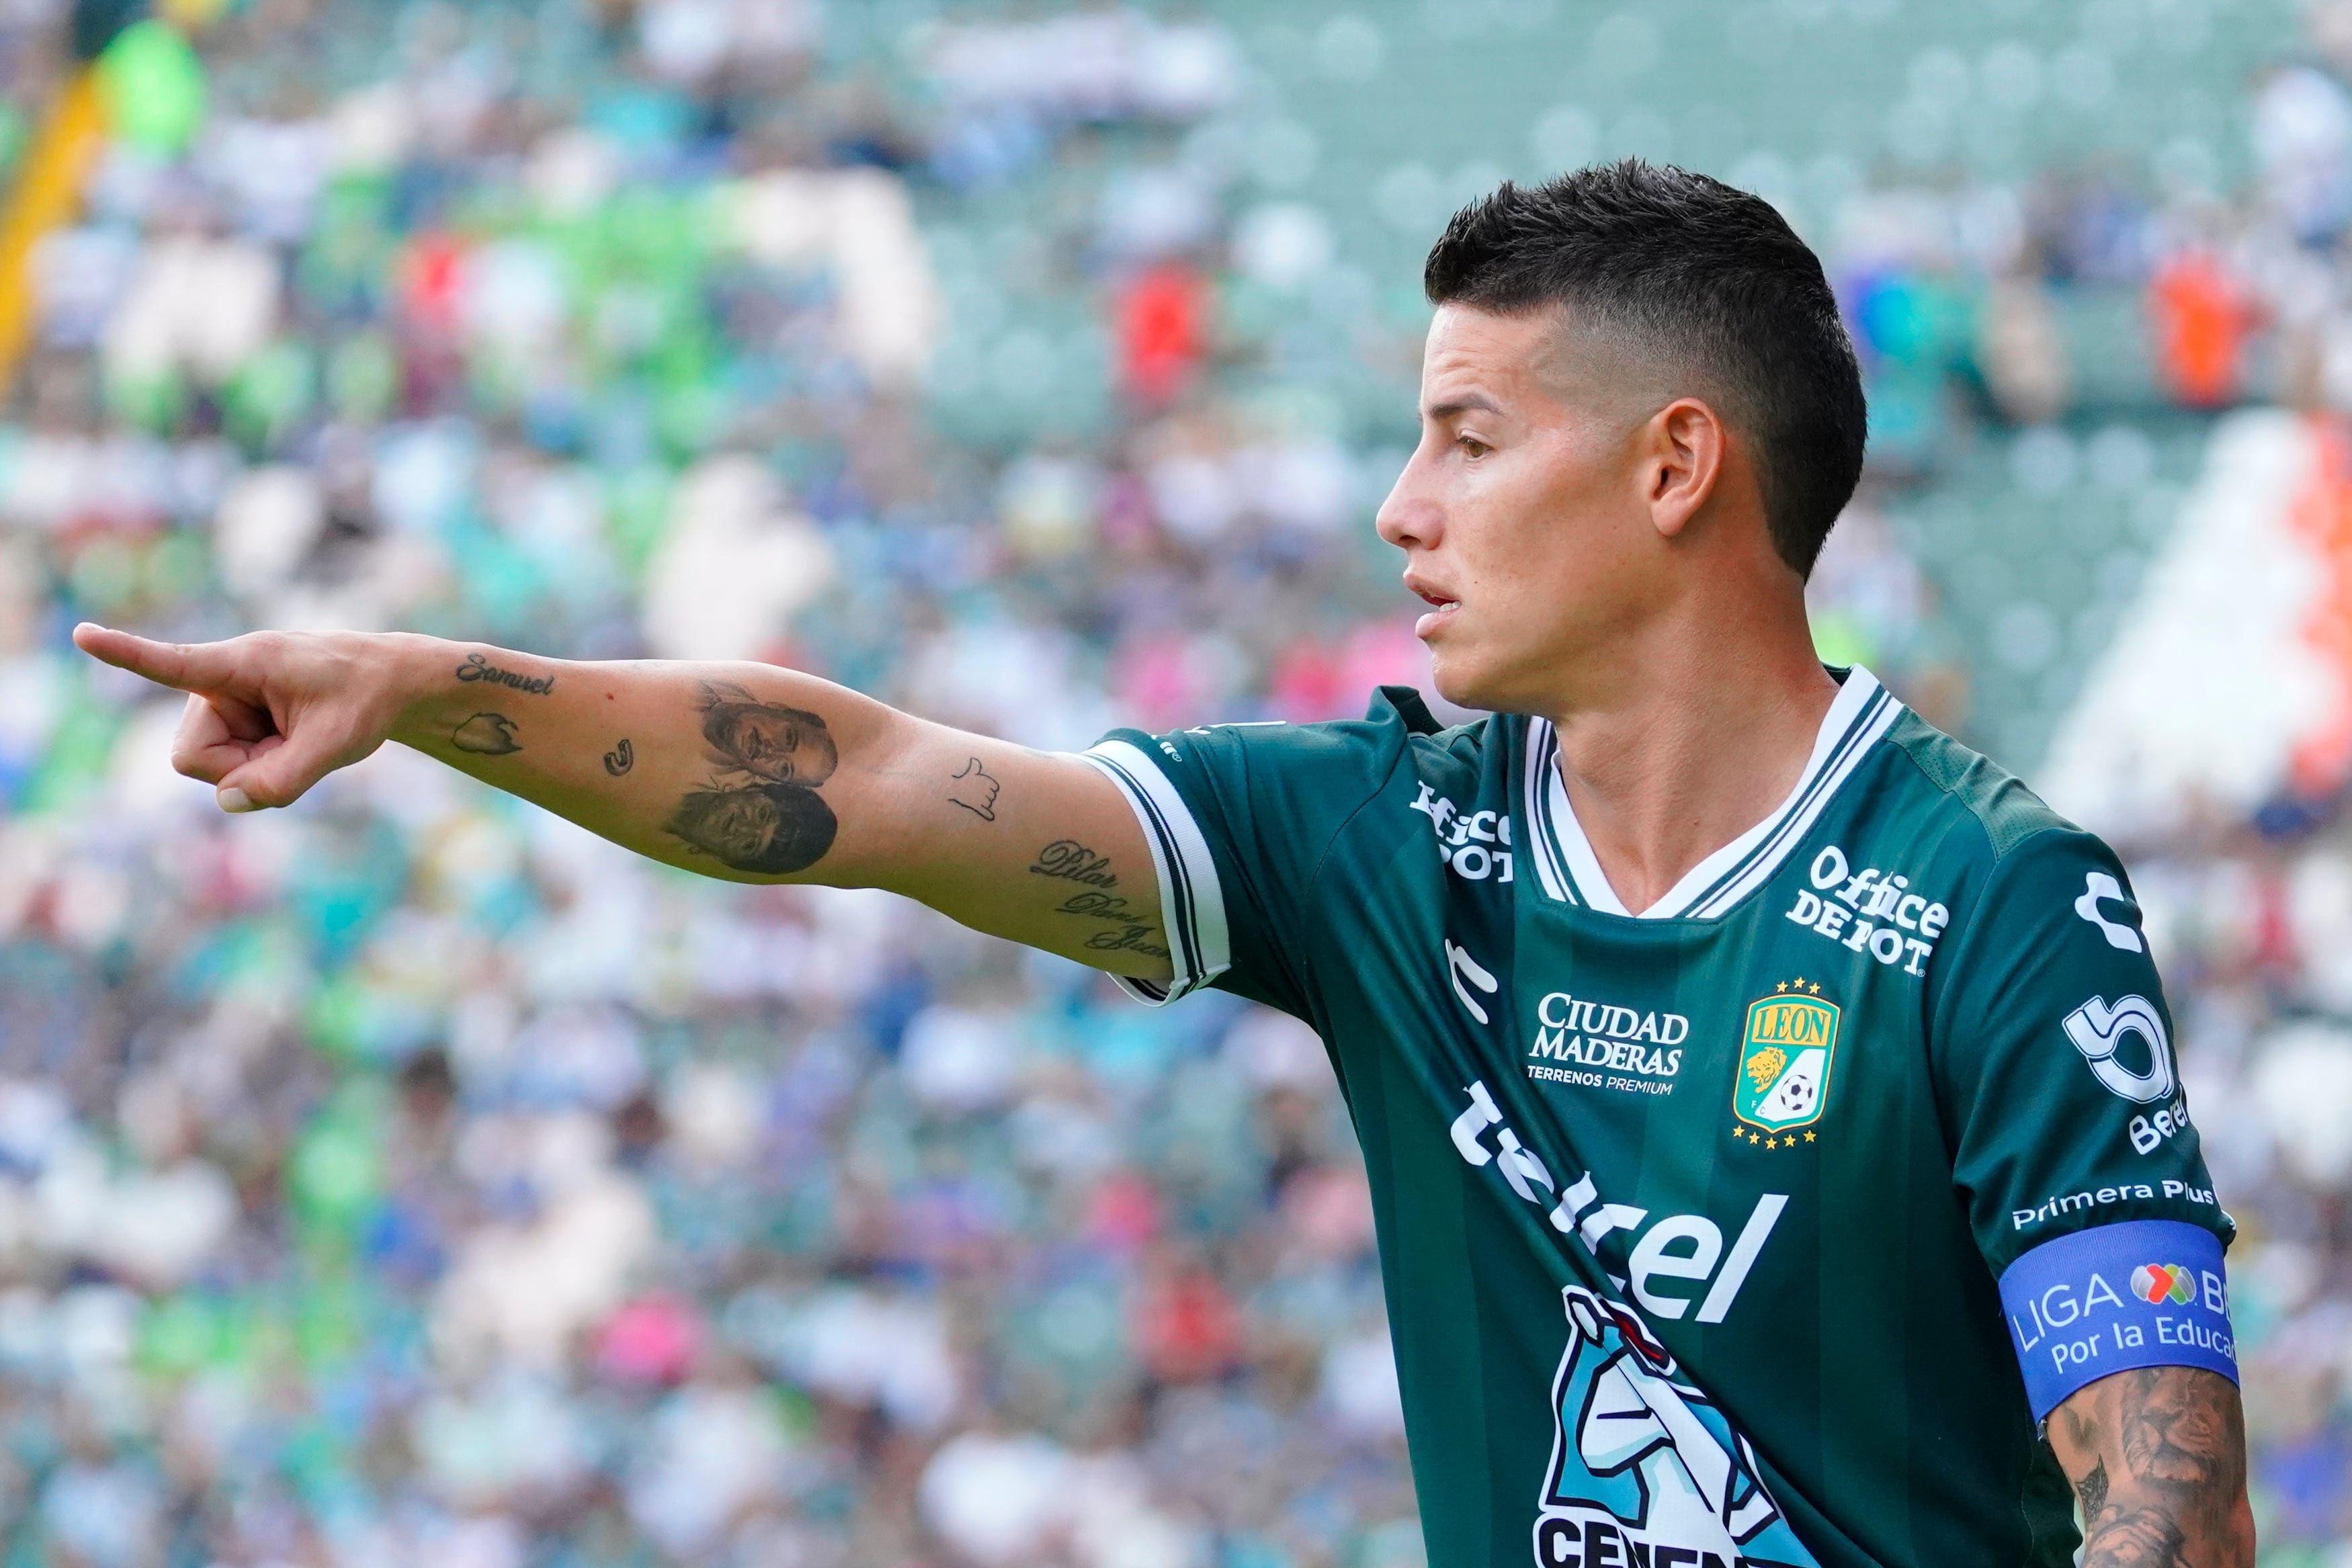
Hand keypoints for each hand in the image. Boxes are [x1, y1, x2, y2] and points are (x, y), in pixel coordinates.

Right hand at [71, 624, 407, 811]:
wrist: (390, 682)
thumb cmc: (365, 701)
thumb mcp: (335, 745)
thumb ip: (282, 781)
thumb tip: (226, 800)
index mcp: (244, 664)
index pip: (175, 663)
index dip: (126, 654)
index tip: (83, 634)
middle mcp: (223, 678)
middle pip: (193, 756)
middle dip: (237, 769)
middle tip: (294, 748)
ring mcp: (224, 700)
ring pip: (210, 765)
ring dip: (252, 767)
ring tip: (297, 738)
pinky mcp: (232, 715)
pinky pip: (229, 762)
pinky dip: (260, 763)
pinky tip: (291, 740)